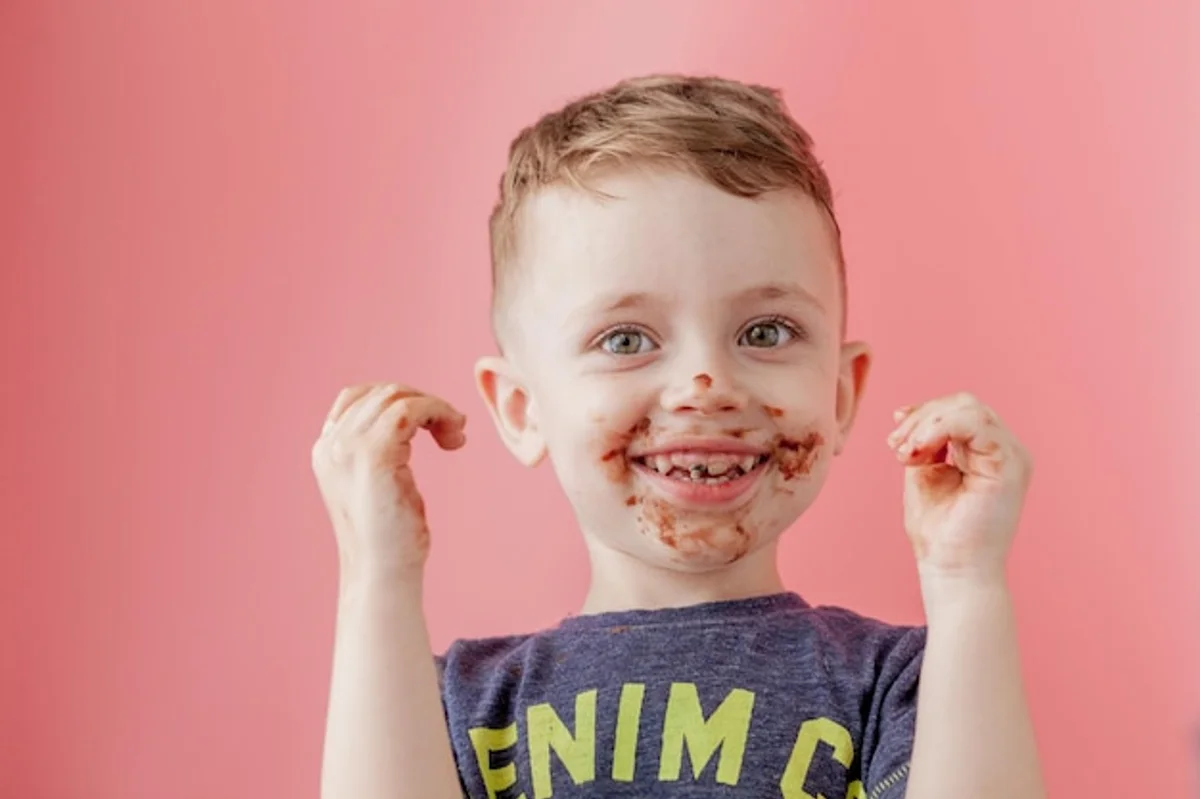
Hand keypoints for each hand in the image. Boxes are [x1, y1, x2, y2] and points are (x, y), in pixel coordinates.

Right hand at [312, 383, 465, 581]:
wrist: (384, 574)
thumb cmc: (391, 539)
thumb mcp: (379, 485)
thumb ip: (381, 452)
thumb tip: (411, 422)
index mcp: (327, 451)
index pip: (356, 397)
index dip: (398, 399)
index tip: (430, 424)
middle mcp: (331, 445)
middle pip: (380, 391)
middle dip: (422, 402)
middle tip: (452, 430)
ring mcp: (348, 448)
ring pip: (396, 396)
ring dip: (435, 407)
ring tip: (455, 436)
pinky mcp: (374, 454)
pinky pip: (410, 409)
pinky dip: (438, 412)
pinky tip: (454, 438)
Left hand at [887, 392, 1031, 580]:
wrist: (951, 569)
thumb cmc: (939, 532)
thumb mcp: (924, 474)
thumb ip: (922, 443)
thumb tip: (904, 413)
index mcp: (986, 452)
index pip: (958, 410)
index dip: (923, 415)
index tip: (895, 439)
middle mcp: (1005, 450)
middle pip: (963, 403)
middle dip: (921, 418)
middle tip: (896, 448)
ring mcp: (1011, 456)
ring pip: (967, 408)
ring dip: (925, 424)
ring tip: (905, 454)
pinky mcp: (1009, 464)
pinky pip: (974, 422)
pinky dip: (939, 428)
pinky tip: (918, 451)